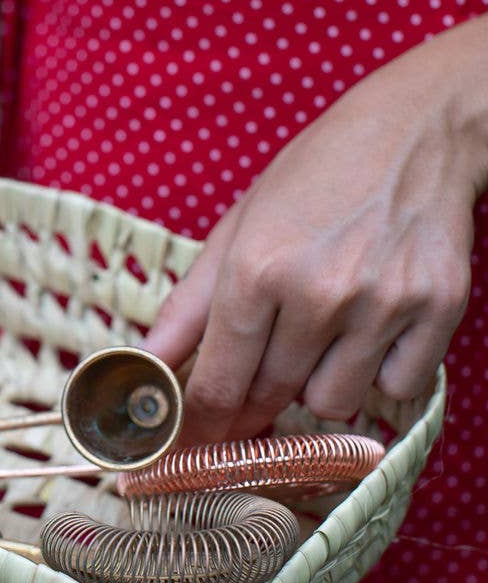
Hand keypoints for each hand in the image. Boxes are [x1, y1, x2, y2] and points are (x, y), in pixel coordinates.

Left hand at [141, 30, 487, 444]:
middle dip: (253, 404)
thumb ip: (189, 307)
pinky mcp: (437, 310)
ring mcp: (382, 304)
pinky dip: (381, 371)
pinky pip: (395, 388)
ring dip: (319, 383)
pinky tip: (374, 324)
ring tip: (325, 329)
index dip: (198, 427)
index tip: (187, 450)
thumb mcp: (239, 227)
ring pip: (333, 404)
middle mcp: (318, 292)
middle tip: (254, 388)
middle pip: (270, 397)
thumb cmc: (315, 176)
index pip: (217, 383)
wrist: (416, 132)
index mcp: (256, 268)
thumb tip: (145, 368)